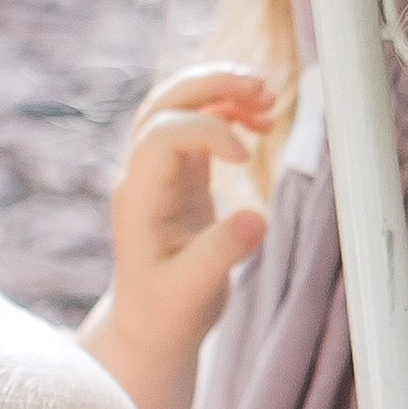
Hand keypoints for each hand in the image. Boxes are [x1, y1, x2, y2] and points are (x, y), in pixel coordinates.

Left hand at [80, 64, 275, 408]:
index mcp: (139, 197)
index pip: (163, 135)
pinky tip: (262, 121)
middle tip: (262, 86)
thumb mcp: (192, 291)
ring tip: (268, 98)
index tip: (247, 157)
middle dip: (211, 84)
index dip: (206, 131)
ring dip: (220, 90)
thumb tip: (257, 219)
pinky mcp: (182, 175)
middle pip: (165, 103)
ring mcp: (161, 171)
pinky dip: (229, 111)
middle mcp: (144, 175)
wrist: (152, 324)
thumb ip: (221, 254)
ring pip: (179, 105)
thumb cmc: (167, 312)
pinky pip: (198, 124)